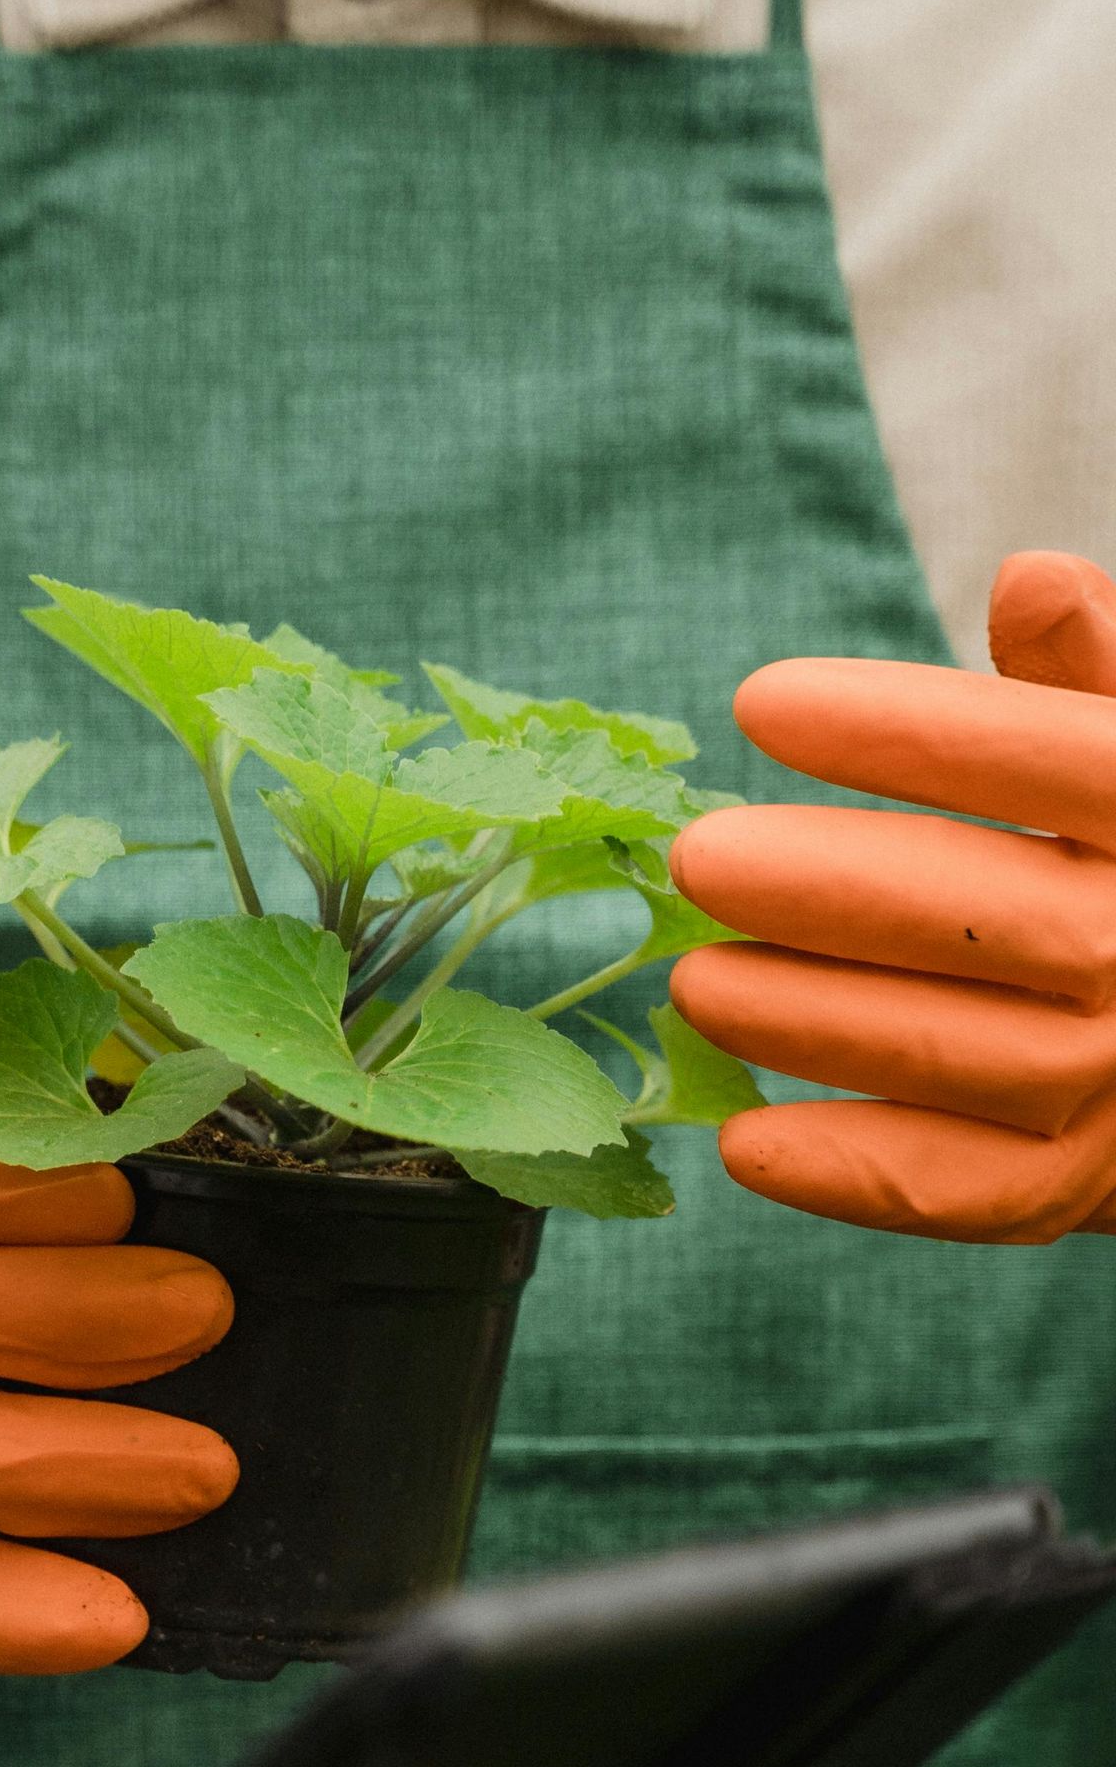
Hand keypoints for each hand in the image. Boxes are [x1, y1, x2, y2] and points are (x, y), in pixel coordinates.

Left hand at [669, 549, 1115, 1241]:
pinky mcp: (1073, 1186)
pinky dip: (846, 1173)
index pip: (1040, 760)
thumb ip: (1090, 672)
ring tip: (692, 983)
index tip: (759, 701)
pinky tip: (741, 1142)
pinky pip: (956, 1187)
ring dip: (809, 1023)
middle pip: (983, 916)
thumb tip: (1029, 579)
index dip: (899, 729)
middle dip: (825, 887)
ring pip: (950, 1054)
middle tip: (696, 857)